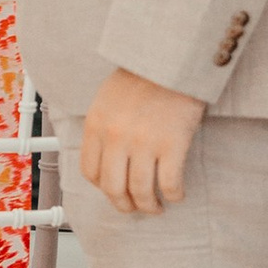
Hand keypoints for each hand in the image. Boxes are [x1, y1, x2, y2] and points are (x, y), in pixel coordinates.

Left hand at [80, 68, 206, 216]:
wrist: (172, 59)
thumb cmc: (143, 76)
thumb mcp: (106, 98)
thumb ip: (102, 127)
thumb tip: (104, 158)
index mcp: (96, 125)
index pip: (90, 172)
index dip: (102, 188)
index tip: (114, 191)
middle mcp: (115, 137)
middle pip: (113, 188)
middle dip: (124, 205)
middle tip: (134, 208)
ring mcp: (144, 142)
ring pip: (141, 191)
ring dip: (149, 206)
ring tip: (156, 207)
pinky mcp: (172, 143)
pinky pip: (169, 183)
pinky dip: (173, 195)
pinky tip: (177, 195)